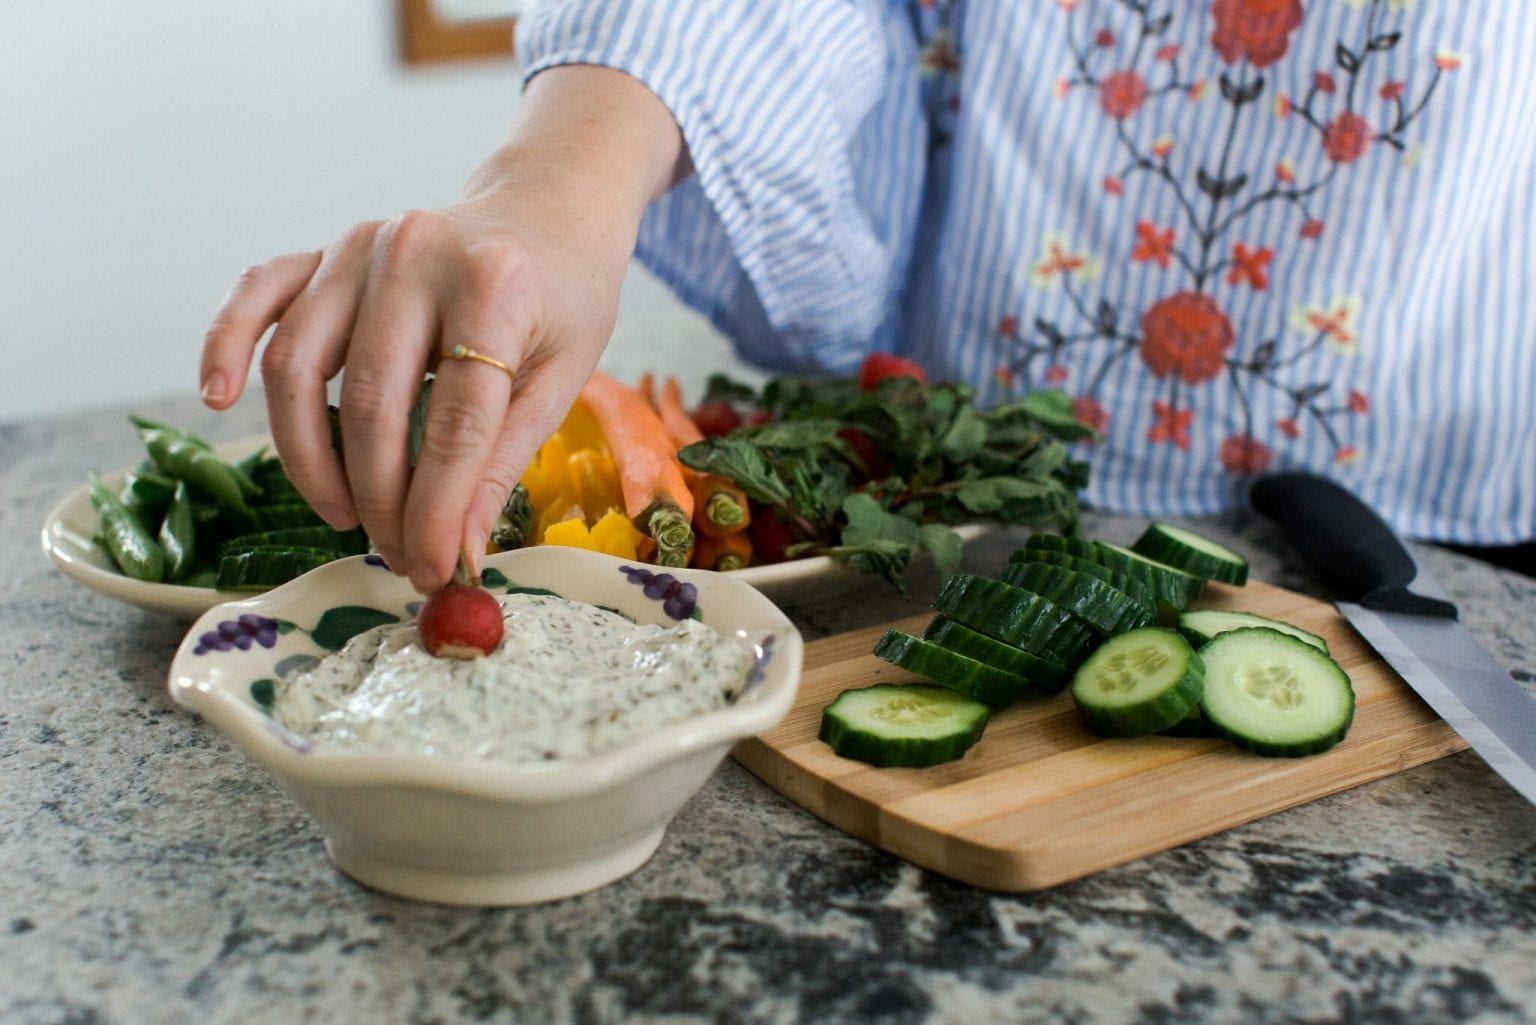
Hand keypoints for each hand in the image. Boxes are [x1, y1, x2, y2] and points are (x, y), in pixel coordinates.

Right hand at [197, 67, 684, 590]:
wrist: (547, 208)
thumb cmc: (564, 297)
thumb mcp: (562, 376)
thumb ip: (505, 459)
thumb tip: (459, 550)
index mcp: (493, 287)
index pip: (454, 423)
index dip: (438, 509)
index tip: (434, 567)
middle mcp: (415, 256)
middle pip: (373, 403)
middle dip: (380, 499)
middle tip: (396, 555)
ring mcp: (359, 247)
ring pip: (298, 366)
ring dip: (311, 457)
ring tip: (345, 515)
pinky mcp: (324, 249)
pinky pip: (257, 295)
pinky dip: (225, 344)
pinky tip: (217, 398)